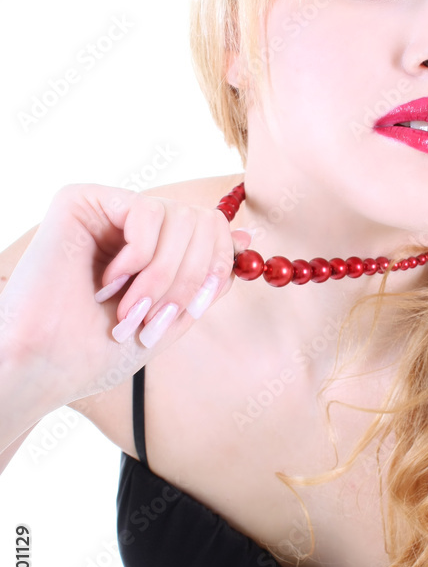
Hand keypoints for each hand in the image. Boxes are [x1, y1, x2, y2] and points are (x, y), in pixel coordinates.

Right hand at [0, 183, 250, 406]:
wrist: (42, 366)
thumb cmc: (96, 351)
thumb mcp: (171, 319)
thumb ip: (207, 279)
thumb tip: (245, 237)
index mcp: (155, 248)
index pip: (215, 230)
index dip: (217, 269)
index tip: (196, 309)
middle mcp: (134, 224)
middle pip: (205, 221)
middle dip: (190, 279)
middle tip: (157, 320)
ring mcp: (109, 210)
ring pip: (180, 217)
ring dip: (163, 277)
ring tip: (129, 311)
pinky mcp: (81, 199)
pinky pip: (146, 210)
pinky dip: (138, 256)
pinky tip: (106, 282)